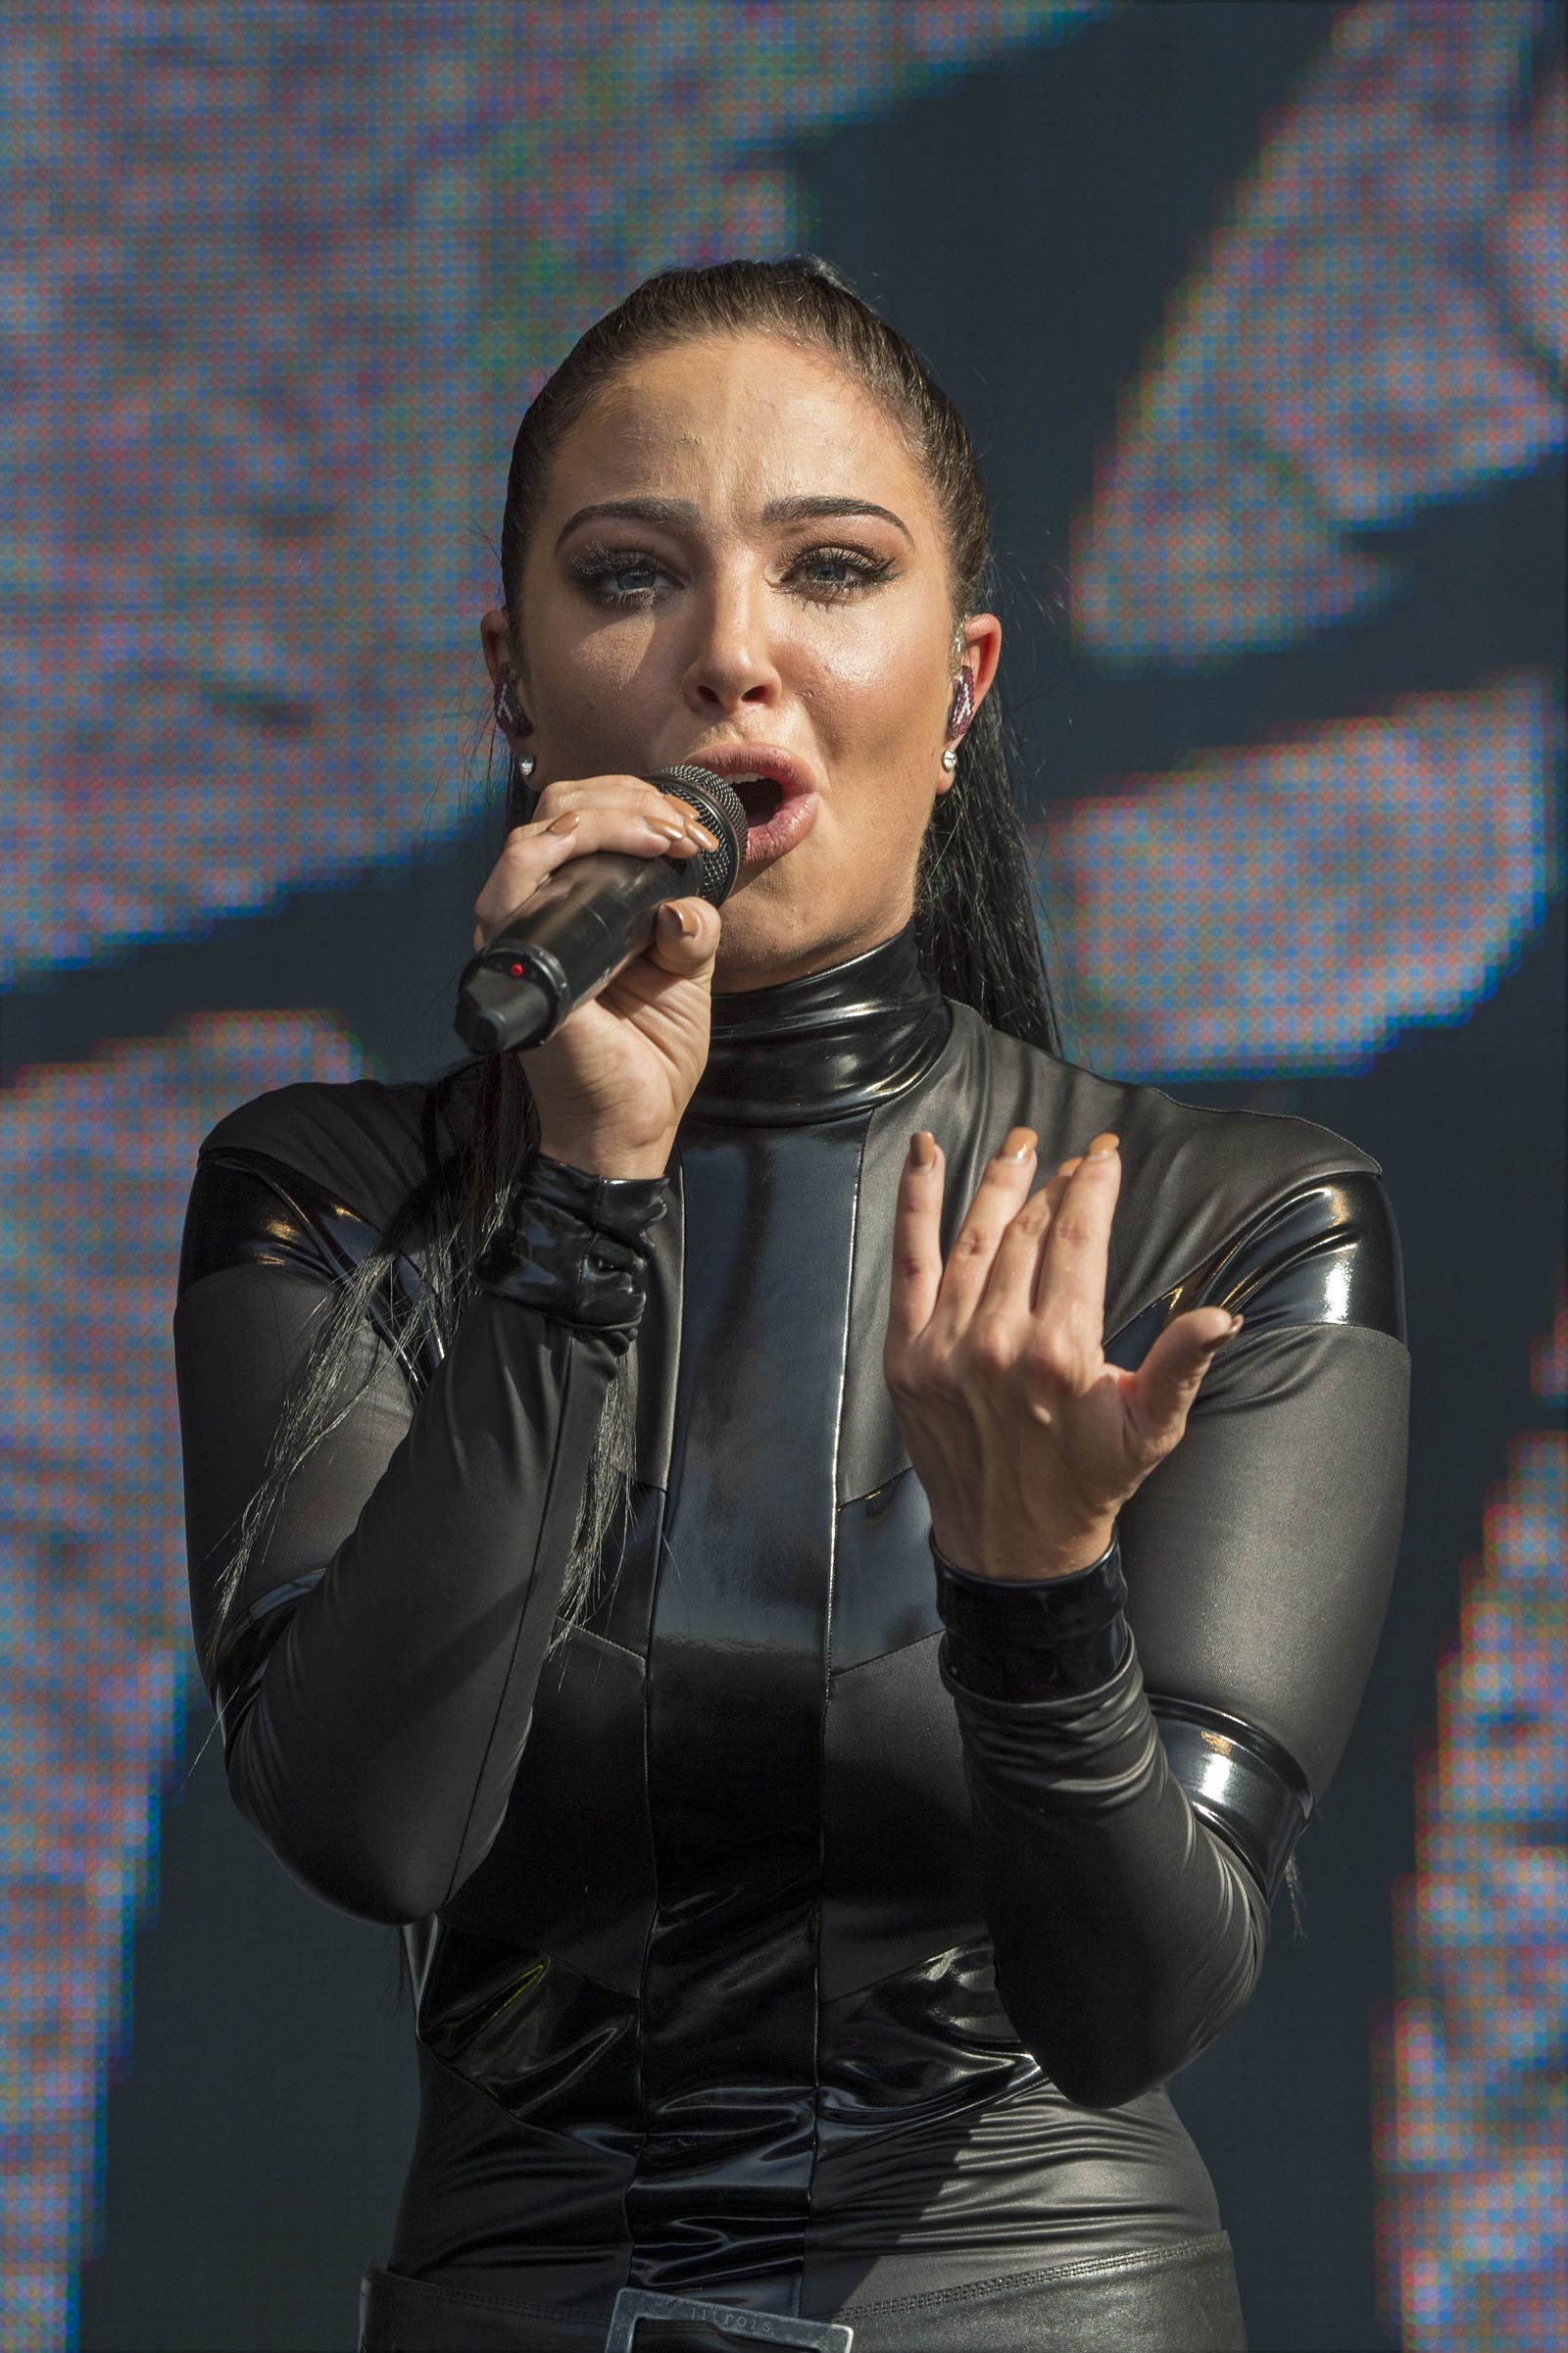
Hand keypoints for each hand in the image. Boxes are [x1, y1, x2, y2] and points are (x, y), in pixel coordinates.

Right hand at [471, 775, 722, 1178]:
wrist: (635, 1121)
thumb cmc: (649, 1052)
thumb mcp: (685, 971)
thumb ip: (689, 924)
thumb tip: (682, 896)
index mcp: (570, 911)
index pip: (578, 821)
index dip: (635, 805)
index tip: (693, 830)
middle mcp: (534, 916)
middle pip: (554, 811)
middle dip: (627, 799)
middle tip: (682, 829)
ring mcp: (516, 937)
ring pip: (537, 833)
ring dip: (611, 817)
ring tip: (666, 835)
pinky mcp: (513, 960)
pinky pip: (516, 882)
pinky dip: (575, 848)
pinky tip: (637, 852)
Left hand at [883, 1126, 1241, 1579]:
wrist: (1011, 1543)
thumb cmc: (1087, 1482)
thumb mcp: (1150, 1431)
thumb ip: (1180, 1365)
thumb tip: (1220, 1317)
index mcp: (1061, 1354)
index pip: (1079, 1241)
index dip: (1093, 1189)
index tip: (1105, 1155)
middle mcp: (998, 1343)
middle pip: (1029, 1233)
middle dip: (1055, 1185)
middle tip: (1071, 1156)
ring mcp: (944, 1346)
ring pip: (974, 1238)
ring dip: (998, 1184)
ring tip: (1020, 1145)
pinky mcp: (907, 1354)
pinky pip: (909, 1262)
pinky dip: (914, 1203)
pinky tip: (924, 1154)